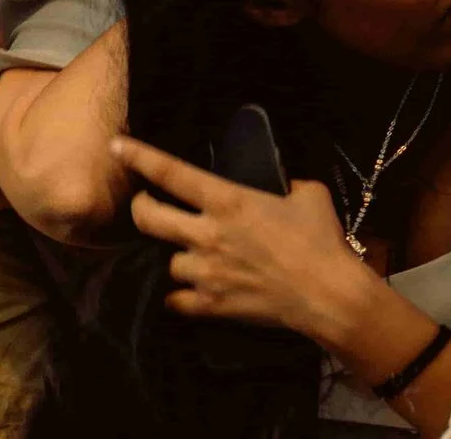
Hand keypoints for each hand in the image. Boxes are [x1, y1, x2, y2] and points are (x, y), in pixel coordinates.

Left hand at [114, 135, 372, 338]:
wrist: (333, 297)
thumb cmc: (323, 242)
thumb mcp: (308, 195)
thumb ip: (285, 181)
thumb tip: (280, 177)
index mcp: (227, 201)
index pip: (170, 173)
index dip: (138, 157)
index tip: (116, 145)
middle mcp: (208, 234)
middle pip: (146, 217)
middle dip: (140, 208)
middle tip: (148, 206)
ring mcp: (207, 271)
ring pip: (163, 260)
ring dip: (171, 256)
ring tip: (183, 253)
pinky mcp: (213, 304)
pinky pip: (175, 300)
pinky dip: (175, 296)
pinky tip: (183, 291)